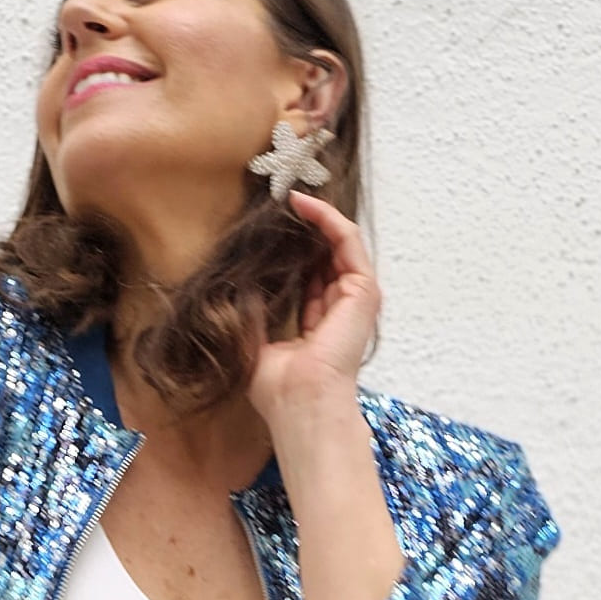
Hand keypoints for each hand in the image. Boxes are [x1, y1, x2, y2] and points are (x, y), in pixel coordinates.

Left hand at [246, 190, 381, 420]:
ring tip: (289, 199)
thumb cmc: (280, 387)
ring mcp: (356, 299)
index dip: (293, 250)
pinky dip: (327, 219)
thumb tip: (236, 283)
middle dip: (305, 229)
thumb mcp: (255, 340)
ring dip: (316, 218)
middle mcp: (343, 310)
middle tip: (278, 206)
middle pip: (328, 256)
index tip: (270, 229)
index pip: (312, 277)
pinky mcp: (363, 290)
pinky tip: (303, 205)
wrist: (300, 400)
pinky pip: (348, 241)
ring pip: (340, 244)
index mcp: (322, 324)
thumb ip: (252, 311)